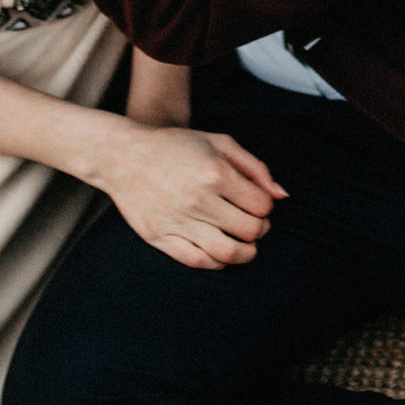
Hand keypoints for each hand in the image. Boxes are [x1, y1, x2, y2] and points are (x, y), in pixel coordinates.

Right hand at [88, 120, 288, 270]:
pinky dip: (217, 262)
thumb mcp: (218, 142)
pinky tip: (221, 252)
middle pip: (250, 230)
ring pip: (228, 252)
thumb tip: (281, 196)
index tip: (259, 204)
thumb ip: (254, 167)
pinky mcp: (160, 237)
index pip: (261, 205)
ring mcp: (178, 220)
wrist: (123, 156)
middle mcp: (198, 199)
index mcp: (215, 172)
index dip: (266, 207)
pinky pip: (198, 261)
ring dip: (246, 253)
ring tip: (245, 244)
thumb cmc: (175, 146)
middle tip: (255, 223)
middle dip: (260, 229)